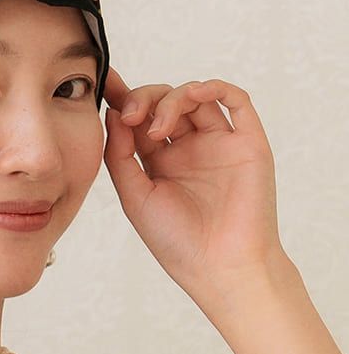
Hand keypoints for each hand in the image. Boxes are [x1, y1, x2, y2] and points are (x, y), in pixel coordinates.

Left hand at [101, 67, 285, 293]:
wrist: (220, 268)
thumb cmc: (177, 242)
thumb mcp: (134, 197)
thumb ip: (120, 155)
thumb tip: (113, 113)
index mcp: (161, 162)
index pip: (141, 119)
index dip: (123, 98)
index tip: (105, 85)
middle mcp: (190, 149)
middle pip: (166, 102)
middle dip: (144, 99)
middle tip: (130, 115)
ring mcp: (219, 144)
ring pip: (196, 98)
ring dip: (171, 99)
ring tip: (154, 126)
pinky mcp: (248, 144)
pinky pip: (237, 102)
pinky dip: (214, 88)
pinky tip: (194, 95)